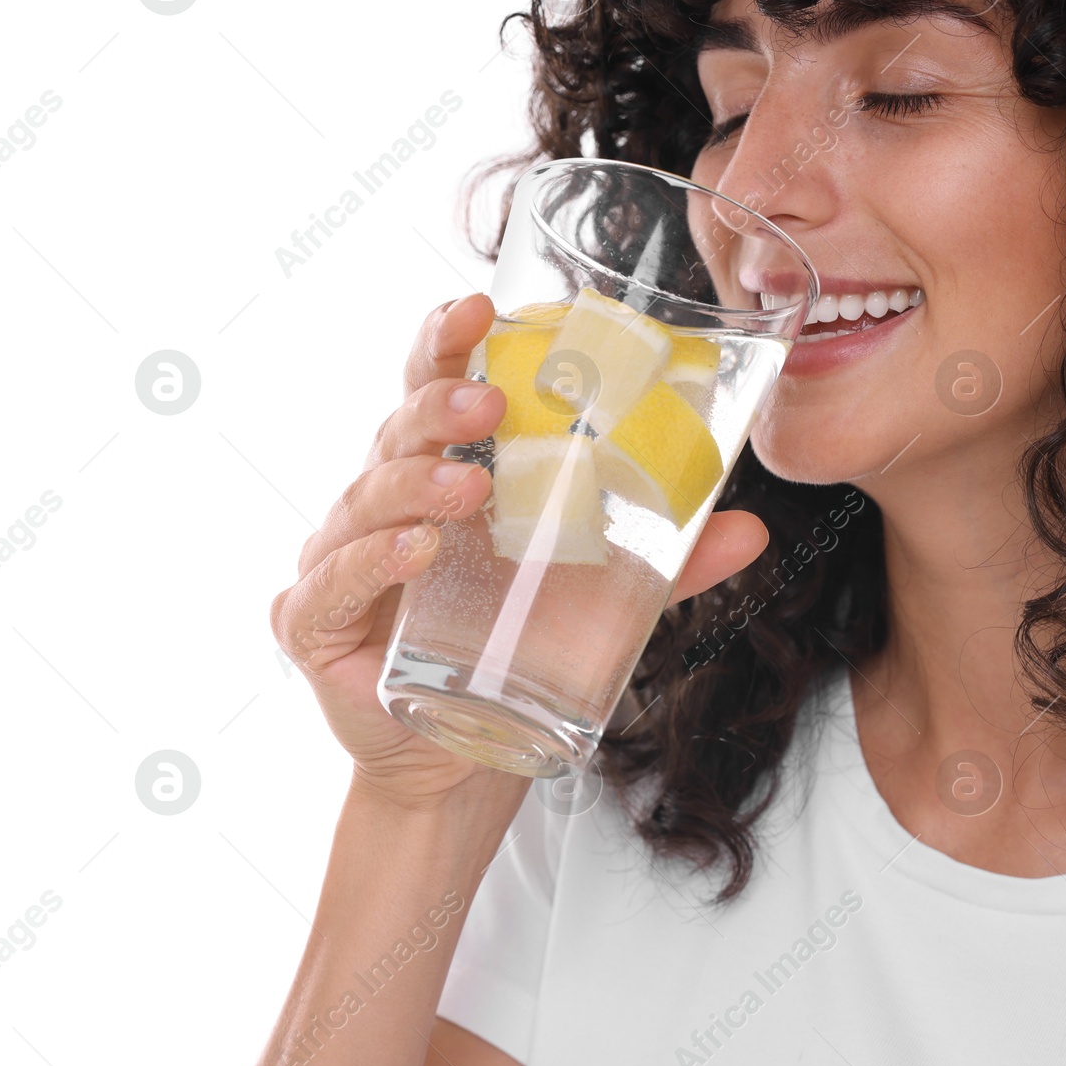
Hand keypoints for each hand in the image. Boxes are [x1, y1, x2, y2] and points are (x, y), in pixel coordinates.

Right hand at [270, 292, 769, 805]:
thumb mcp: (602, 596)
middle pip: (398, 430)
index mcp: (442, 471)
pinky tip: (415, 551)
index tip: (480, 308)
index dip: (447, 341)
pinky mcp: (315, 623)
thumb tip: (750, 529)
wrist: (461, 757)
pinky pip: (336, 582)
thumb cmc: (516, 650)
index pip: (434, 388)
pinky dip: (373, 562)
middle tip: (489, 406)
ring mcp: (340, 557)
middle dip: (439, 407)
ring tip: (467, 490)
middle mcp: (382, 501)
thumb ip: (666, 560)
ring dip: (416, 485)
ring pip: (366, 498)